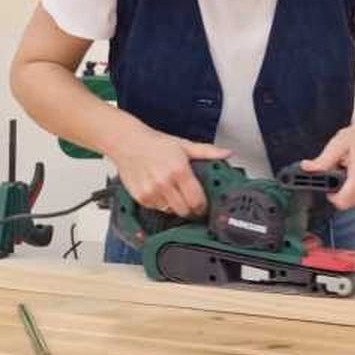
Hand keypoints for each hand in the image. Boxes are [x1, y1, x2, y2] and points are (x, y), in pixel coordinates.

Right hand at [105, 126, 230, 217]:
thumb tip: (226, 153)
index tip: (204, 205)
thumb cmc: (155, 143)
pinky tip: (161, 191)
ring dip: (176, 206)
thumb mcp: (184, 145)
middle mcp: (165, 183)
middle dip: (191, 209)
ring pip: (171, 211)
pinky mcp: (141, 197)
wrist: (128, 142)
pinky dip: (161, 204)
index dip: (203, 206)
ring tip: (174, 193)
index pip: (197, 200)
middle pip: (185, 210)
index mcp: (179, 170)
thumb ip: (207, 152)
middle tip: (191, 202)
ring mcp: (151, 192)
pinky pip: (157, 209)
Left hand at [301, 115, 354, 209]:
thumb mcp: (337, 145)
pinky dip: (353, 192)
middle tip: (339, 171)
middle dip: (338, 190)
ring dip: (345, 191)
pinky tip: (353, 178)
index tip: (329, 180)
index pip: (342, 201)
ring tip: (347, 172)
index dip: (330, 194)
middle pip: (346, 203)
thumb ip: (322, 161)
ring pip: (352, 203)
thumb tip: (306, 168)